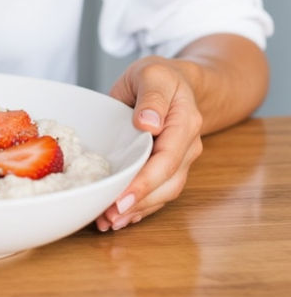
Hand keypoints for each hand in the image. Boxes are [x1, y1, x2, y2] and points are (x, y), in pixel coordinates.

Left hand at [96, 56, 203, 231]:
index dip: (145, 181)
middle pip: (168, 183)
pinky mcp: (169, 167)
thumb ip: (152, 96)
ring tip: (108, 221)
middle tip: (108, 216)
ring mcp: (181, 159)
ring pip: (164, 192)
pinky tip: (120, 217)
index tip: (122, 197)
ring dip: (138, 210)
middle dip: (139, 203)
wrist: (176, 81)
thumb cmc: (160, 76)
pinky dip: (141, 207)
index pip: (167, 158)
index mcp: (185, 122)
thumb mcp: (152, 74)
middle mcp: (188, 146)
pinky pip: (159, 191)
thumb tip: (149, 123)